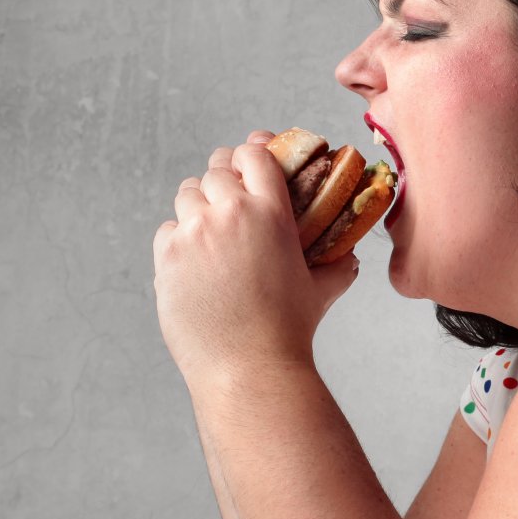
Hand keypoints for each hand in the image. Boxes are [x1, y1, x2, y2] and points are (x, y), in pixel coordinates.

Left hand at [153, 129, 359, 389]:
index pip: (254, 153)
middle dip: (224, 176)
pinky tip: (194, 257)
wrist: (248, 367)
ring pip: (187, 193)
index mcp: (271, 212)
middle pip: (216, 168)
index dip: (252, 151)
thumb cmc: (289, 330)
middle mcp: (230, 213)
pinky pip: (168, 229)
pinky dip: (179, 237)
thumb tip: (350, 256)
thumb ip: (337, 265)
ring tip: (209, 224)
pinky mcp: (168, 256)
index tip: (251, 158)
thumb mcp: (322, 289)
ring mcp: (194, 233)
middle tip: (229, 192)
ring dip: (199, 202)